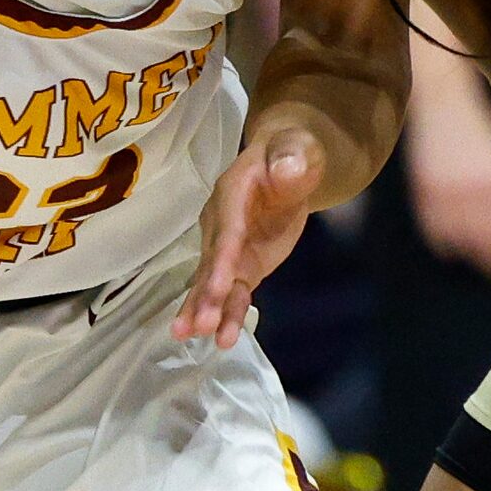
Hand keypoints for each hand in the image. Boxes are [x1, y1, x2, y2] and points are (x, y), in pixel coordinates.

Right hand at [173, 124, 326, 350]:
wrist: (287, 167)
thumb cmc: (292, 155)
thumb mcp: (298, 150)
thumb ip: (292, 159)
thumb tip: (289, 168)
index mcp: (232, 193)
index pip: (227, 229)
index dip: (221, 257)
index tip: (217, 287)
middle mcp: (221, 223)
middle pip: (211, 261)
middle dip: (204, 293)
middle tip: (197, 326)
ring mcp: (228, 248)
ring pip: (212, 282)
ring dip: (205, 309)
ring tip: (193, 336)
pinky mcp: (240, 266)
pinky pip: (231, 293)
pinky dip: (226, 315)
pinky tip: (221, 339)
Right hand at [405, 94, 490, 280]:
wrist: (444, 99)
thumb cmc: (481, 128)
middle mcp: (477, 190)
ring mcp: (449, 191)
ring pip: (462, 239)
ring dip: (472, 253)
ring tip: (480, 262)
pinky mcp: (425, 190)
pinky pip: (435, 227)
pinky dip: (444, 241)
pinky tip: (451, 247)